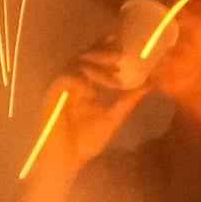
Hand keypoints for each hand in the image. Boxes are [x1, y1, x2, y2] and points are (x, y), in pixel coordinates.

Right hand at [29, 45, 151, 177]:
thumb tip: (149, 83)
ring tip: (112, 79)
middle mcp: (71, 82)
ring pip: (75, 65)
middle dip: (102, 53)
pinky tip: (91, 91)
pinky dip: (78, 82)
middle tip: (120, 55)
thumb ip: (128, 99)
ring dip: (95, 69)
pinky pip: (63, 80)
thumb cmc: (86, 141)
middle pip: (84, 56)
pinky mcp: (51, 98)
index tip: (122, 40)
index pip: (94, 58)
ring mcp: (60, 89)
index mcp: (84, 84)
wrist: (68, 161)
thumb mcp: (114, 116)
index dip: (105, 46)